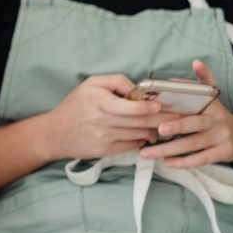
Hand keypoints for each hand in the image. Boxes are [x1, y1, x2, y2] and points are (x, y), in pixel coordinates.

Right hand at [37, 74, 181, 160]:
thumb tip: (139, 88)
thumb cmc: (75, 106)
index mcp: (99, 102)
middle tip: (179, 117)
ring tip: (164, 125)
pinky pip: (132, 145)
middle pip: (141, 122)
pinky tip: (145, 134)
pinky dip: (142, 140)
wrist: (54, 134)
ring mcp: (104, 138)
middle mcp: (102, 121)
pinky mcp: (105, 151)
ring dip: (155, 130)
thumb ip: (116, 81)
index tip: (159, 106)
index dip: (147, 107)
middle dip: (163, 120)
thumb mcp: (90, 84)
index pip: (129, 107)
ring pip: (140, 134)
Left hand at [139, 60, 232, 167]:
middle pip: (194, 125)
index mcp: (211, 106)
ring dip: (168, 150)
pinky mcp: (221, 153)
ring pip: (192, 145)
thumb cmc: (215, 116)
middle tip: (158, 130)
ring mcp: (220, 138)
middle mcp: (216, 122)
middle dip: (176, 127)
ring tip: (147, 153)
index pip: (197, 102)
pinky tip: (167, 163)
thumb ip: (202, 82)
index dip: (180, 102)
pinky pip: (200, 159)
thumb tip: (195, 62)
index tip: (159, 105)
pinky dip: (183, 162)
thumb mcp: (213, 98)